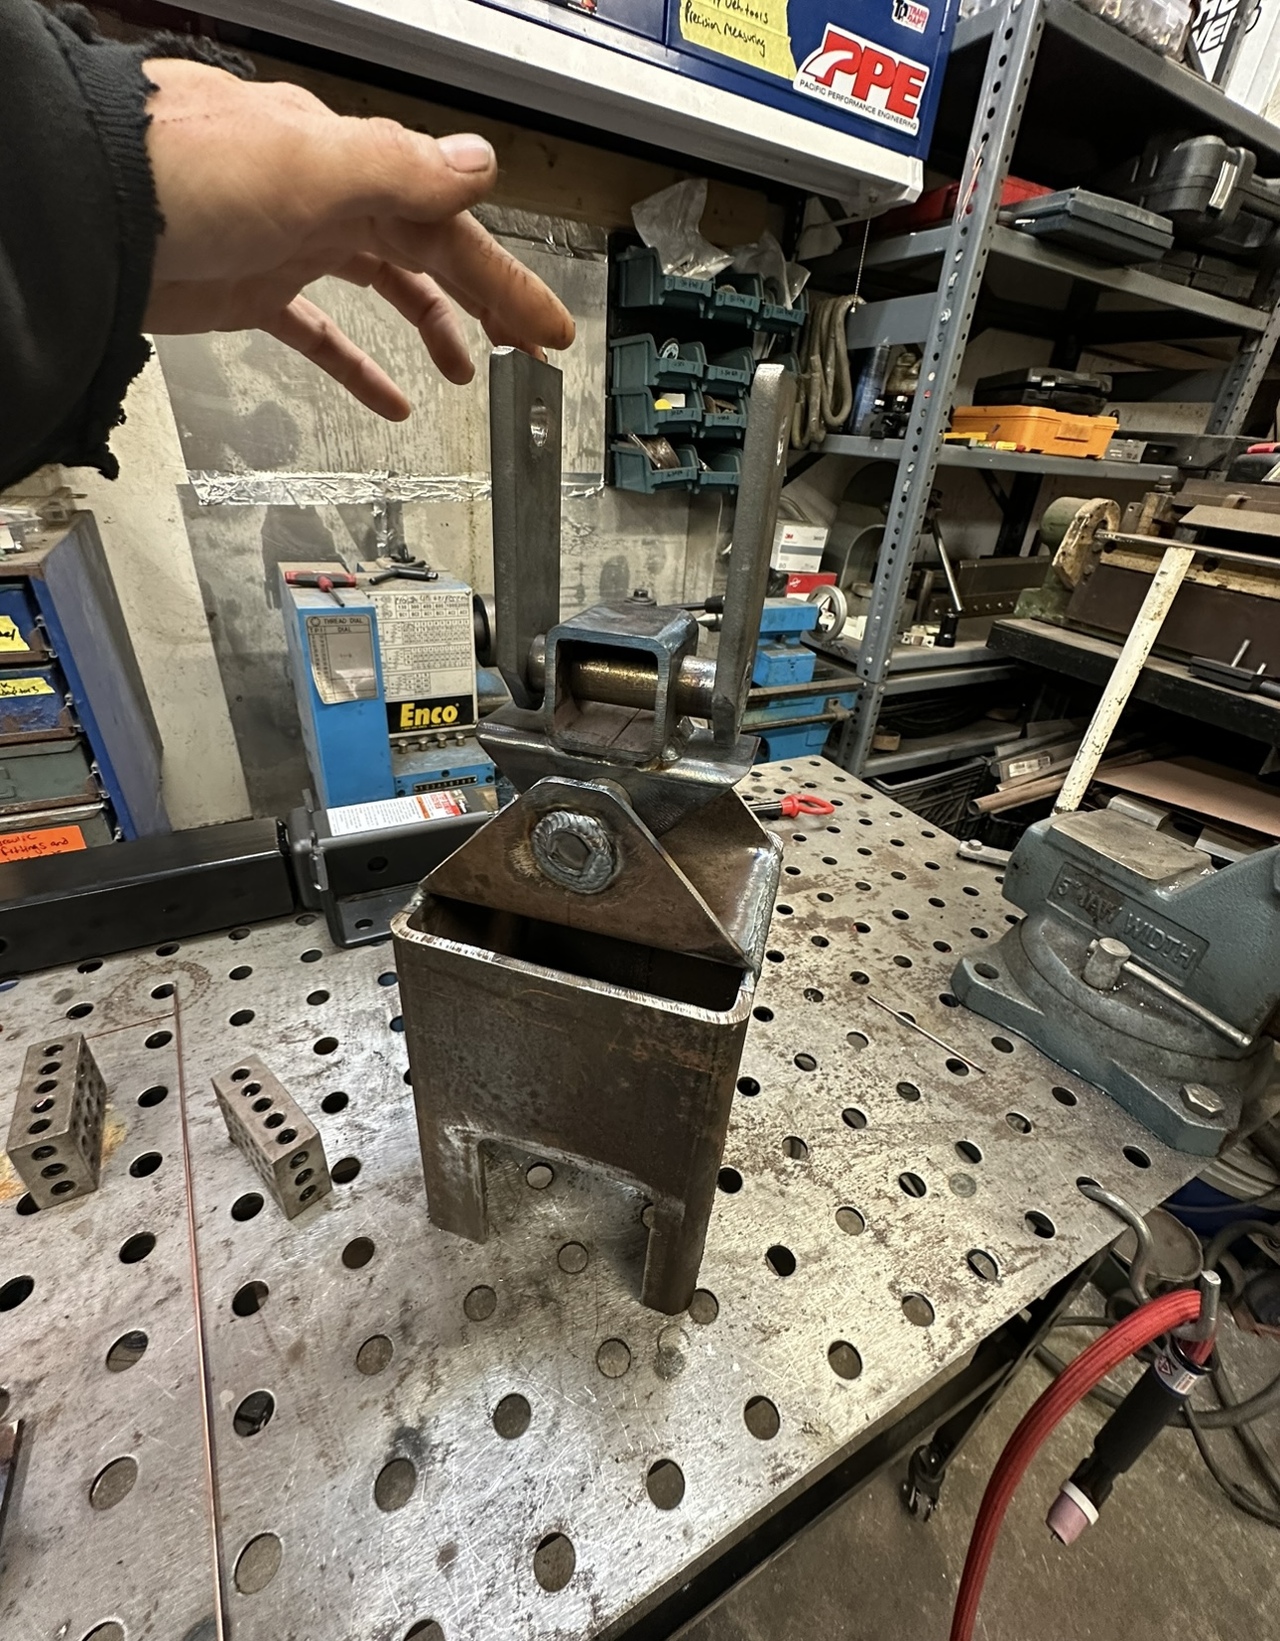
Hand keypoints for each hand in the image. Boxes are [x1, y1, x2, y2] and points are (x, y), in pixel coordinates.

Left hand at [141, 59, 574, 417]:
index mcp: (349, 164)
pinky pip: (320, 334)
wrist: (79, 210)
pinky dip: (358, 366)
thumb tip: (477, 167)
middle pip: (428, 256)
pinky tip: (387, 399)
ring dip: (433, 327)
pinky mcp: (249, 291)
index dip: (507, 282)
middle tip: (533, 348)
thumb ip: (399, 169)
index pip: (451, 228)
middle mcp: (325, 198)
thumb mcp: (306, 163)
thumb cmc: (173, 173)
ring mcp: (288, 244)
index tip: (549, 327)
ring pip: (383, 287)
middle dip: (487, 303)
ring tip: (472, 368)